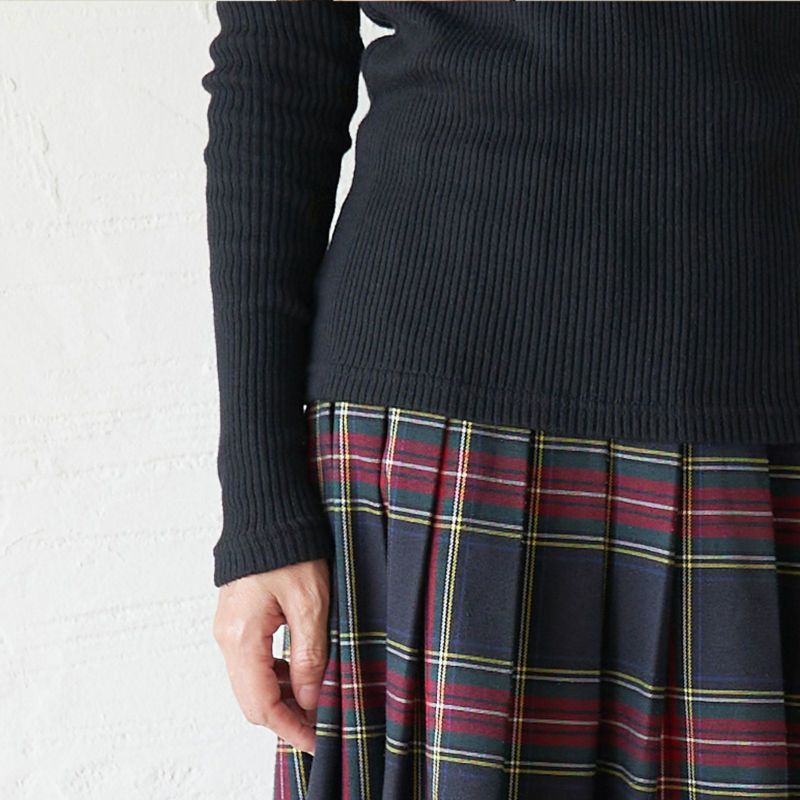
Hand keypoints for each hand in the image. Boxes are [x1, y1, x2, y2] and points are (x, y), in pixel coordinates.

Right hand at [213, 558, 330, 754]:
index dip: (291, 728)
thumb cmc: (288, 547)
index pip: (262, 705)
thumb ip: (309, 655)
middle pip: (253, 700)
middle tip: (322, 724)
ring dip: (283, 696)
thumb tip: (310, 698)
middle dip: (287, 717)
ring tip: (318, 698)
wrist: (265, 511)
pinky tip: (301, 671)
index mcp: (241, 637)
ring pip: (252, 682)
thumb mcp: (310, 603)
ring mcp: (228, 629)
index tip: (317, 741)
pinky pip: (252, 662)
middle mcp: (227, 638)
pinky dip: (276, 675)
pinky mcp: (236, 620)